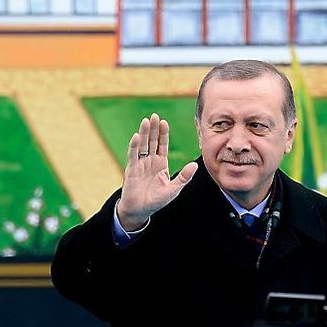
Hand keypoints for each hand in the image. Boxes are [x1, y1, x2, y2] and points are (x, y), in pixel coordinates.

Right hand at [117, 113, 197, 230]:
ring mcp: (140, 164)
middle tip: (155, 115)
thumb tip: (195, 165)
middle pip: (152, 141)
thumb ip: (183, 177)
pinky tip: (136, 137)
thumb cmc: (157, 200)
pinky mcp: (131, 170)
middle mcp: (150, 161)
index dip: (163, 134)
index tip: (164, 122)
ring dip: (144, 133)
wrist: (140, 210)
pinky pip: (133, 156)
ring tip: (146, 121)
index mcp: (161, 164)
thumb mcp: (173, 189)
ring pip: (142, 145)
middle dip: (154, 129)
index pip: (162, 145)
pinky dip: (134, 146)